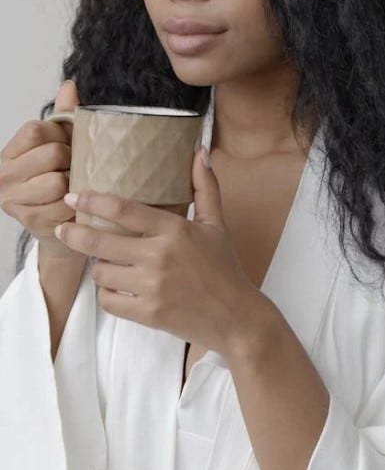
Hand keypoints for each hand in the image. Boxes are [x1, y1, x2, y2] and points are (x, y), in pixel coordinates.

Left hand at [55, 146, 260, 358]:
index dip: (93, 201)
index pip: (124, 210)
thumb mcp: (216, 224)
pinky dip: (108, 294)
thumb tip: (201, 152)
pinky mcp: (147, 314)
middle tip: (64, 228)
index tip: (74, 196)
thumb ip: (206, 187)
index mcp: (175, 230)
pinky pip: (108, 301)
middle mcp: (160, 257)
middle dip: (74, 234)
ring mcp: (152, 287)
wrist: (235, 317)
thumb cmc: (224, 268)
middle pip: (100, 242)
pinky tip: (117, 288)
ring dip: (99, 267)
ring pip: (101, 273)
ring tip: (107, 263)